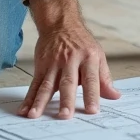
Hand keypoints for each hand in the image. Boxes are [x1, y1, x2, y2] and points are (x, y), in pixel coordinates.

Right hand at [19, 0, 121, 118]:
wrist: (61, 24)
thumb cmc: (82, 43)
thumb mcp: (98, 56)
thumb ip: (104, 78)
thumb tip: (115, 96)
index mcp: (89, 58)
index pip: (92, 79)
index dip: (92, 95)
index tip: (93, 111)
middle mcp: (71, 60)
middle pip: (68, 83)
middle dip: (66, 101)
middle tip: (65, 116)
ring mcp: (54, 63)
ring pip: (47, 85)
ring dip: (40, 101)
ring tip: (35, 115)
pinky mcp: (41, 66)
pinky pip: (34, 84)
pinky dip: (28, 98)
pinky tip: (24, 110)